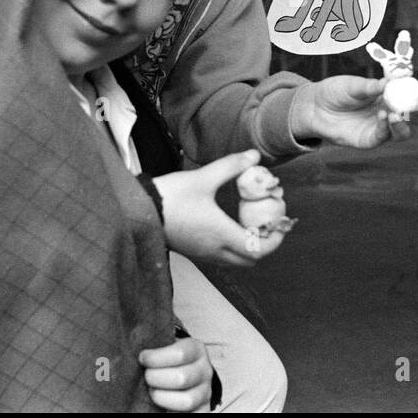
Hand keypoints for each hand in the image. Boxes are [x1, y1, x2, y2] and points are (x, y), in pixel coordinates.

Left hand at [139, 336, 212, 411]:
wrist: (183, 370)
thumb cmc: (168, 359)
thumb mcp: (166, 345)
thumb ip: (155, 344)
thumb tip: (133, 347)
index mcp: (196, 349)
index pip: (180, 353)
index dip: (156, 357)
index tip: (142, 359)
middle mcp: (205, 370)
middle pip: (182, 378)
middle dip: (156, 378)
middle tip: (146, 377)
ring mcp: (205, 392)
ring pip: (187, 401)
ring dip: (162, 398)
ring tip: (152, 392)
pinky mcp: (203, 409)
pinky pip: (193, 414)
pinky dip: (173, 411)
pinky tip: (161, 406)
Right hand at [153, 150, 281, 265]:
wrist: (138, 210)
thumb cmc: (172, 195)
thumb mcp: (204, 177)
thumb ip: (231, 166)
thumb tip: (255, 156)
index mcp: (221, 234)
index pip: (259, 250)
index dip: (275, 240)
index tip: (279, 223)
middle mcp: (215, 250)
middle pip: (250, 260)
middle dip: (264, 244)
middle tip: (266, 223)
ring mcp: (203, 254)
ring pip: (236, 261)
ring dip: (248, 247)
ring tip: (249, 223)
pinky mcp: (194, 252)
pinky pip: (222, 257)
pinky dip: (233, 247)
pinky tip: (229, 225)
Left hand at [290, 75, 417, 149]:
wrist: (314, 106)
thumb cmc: (336, 91)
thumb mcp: (354, 84)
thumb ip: (371, 86)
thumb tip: (388, 83)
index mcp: (389, 95)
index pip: (413, 95)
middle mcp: (390, 112)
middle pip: (416, 117)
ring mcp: (380, 127)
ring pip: (403, 131)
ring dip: (405, 122)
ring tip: (397, 112)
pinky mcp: (369, 139)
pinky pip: (383, 136)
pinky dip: (386, 127)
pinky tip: (384, 116)